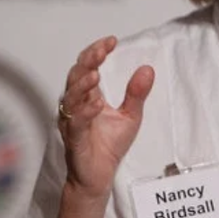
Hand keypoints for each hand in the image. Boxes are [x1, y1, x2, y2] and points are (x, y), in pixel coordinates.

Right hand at [58, 36, 154, 199]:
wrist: (98, 177)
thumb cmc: (109, 145)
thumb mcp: (131, 115)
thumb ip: (137, 93)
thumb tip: (148, 69)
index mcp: (89, 97)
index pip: (87, 68)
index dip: (96, 52)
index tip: (112, 40)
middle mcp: (76, 106)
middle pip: (76, 77)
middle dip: (88, 61)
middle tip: (102, 49)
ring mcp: (72, 122)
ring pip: (70, 98)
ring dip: (82, 85)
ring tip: (95, 73)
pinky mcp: (74, 140)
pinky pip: (75, 123)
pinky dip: (84, 112)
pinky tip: (95, 103)